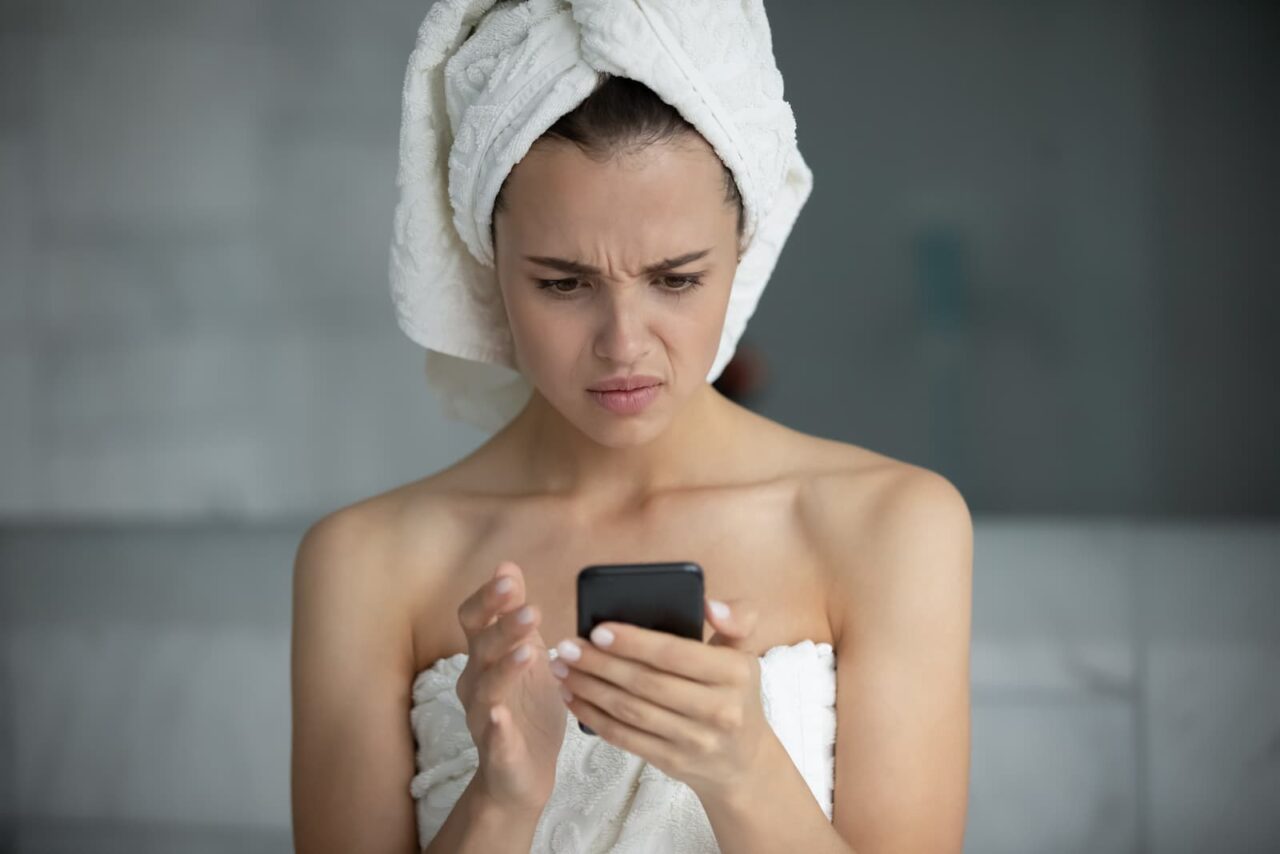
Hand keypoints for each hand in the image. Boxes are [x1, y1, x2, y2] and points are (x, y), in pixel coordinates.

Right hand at [454, 560, 565, 815]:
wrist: (523, 774)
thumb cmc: (525, 709)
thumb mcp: (526, 652)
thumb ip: (514, 613)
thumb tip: (507, 565)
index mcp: (485, 658)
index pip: (475, 621)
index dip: (488, 599)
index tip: (509, 578)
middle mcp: (477, 684)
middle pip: (481, 650)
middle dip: (503, 628)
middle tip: (532, 610)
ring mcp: (484, 719)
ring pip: (486, 691)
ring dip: (504, 669)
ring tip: (528, 652)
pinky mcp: (497, 752)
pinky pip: (493, 739)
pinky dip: (496, 728)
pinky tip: (500, 716)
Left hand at [550, 595, 771, 802]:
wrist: (742, 760)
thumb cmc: (734, 692)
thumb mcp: (745, 651)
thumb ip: (737, 618)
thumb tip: (710, 603)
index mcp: (735, 673)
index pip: (676, 654)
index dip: (634, 642)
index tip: (599, 630)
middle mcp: (719, 710)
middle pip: (646, 682)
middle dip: (600, 664)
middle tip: (567, 647)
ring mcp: (694, 740)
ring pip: (630, 711)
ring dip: (589, 688)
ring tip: (563, 668)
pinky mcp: (672, 762)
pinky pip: (625, 737)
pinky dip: (594, 716)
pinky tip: (573, 697)